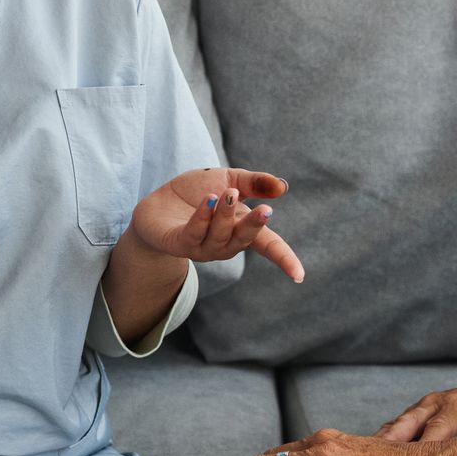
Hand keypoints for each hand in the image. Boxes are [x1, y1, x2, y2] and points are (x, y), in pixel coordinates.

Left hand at [129, 167, 304, 281]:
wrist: (157, 203)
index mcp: (240, 229)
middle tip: (265, 210)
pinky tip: (208, 201)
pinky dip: (202, 218)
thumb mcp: (229, 179)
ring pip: (219, 237)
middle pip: (244, 240)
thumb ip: (255, 182)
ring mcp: (201, 247)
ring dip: (225, 215)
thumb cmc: (196, 193)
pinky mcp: (177, 243)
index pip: (268, 246)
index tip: (299, 276)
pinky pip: (193, 235)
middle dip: (254, 226)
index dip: (284, 259)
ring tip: (228, 193)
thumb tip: (283, 187)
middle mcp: (224, 243)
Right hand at [377, 385, 456, 442]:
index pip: (440, 425)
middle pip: (411, 422)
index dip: (427, 444)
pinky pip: (393, 428)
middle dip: (396, 441)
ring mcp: (420, 407)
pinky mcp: (412, 415)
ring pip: (397, 424)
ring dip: (383, 442)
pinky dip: (381, 443)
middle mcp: (435, 401)